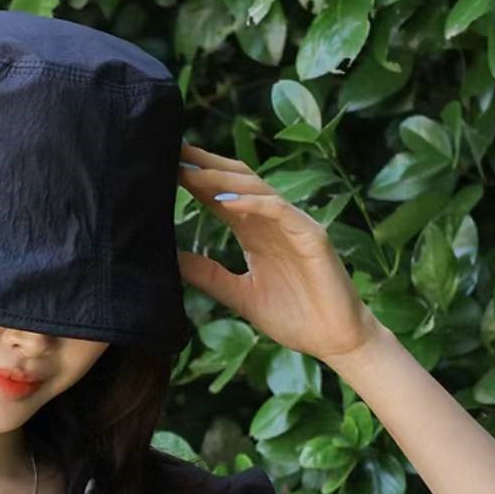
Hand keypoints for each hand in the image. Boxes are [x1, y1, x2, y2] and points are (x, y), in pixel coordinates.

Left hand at [176, 140, 381, 364]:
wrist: (333, 341)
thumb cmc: (293, 317)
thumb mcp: (238, 295)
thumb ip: (208, 275)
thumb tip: (170, 259)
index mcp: (254, 233)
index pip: (221, 196)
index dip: (194, 181)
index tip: (162, 168)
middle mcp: (272, 222)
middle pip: (235, 181)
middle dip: (203, 165)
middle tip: (169, 152)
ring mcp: (293, 225)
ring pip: (255, 188)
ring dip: (220, 178)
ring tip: (188, 172)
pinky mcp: (311, 235)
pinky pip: (279, 210)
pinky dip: (253, 202)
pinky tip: (226, 201)